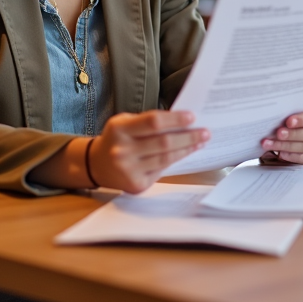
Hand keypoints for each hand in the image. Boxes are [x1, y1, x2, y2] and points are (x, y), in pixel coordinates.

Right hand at [88, 110, 209, 192]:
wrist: (97, 164)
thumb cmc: (117, 139)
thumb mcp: (125, 123)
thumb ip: (148, 122)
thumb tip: (181, 122)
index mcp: (119, 129)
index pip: (153, 122)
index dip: (175, 119)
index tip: (192, 117)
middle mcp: (122, 151)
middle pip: (163, 142)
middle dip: (188, 137)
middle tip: (205, 132)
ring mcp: (129, 170)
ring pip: (166, 158)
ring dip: (186, 149)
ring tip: (200, 142)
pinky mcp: (136, 184)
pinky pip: (162, 170)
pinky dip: (175, 160)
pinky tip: (185, 154)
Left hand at [260, 104, 302, 164]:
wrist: (276, 135)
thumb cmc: (281, 121)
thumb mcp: (282, 113)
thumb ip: (283, 111)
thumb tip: (273, 110)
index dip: (302, 119)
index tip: (289, 122)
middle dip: (292, 134)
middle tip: (279, 133)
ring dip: (286, 145)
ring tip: (270, 144)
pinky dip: (291, 156)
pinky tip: (280, 153)